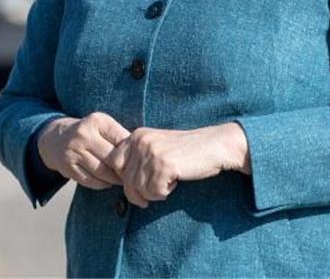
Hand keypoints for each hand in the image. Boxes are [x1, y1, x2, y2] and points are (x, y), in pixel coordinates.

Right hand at [36, 112, 129, 189]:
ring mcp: (74, 151)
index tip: (138, 160)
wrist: (57, 139)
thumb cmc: (89, 133)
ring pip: (103, 173)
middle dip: (125, 169)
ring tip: (122, 179)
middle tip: (133, 175)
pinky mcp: (68, 167)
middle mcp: (83, 135)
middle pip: (113, 159)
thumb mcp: (103, 125)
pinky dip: (103, 184)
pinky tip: (107, 181)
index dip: (132, 153)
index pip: (122, 141)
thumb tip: (144, 153)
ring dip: (115, 179)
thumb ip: (121, 136)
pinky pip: (92, 182)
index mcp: (97, 121)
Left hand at [107, 123, 250, 207]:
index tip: (145, 183)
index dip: (127, 179)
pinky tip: (176, 182)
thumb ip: (137, 159)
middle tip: (158, 190)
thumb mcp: (156, 148)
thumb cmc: (186, 152)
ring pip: (137, 189)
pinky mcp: (163, 164)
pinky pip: (153, 192)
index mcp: (136, 135)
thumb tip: (120, 184)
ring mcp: (151, 152)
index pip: (114, 163)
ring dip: (154, 194)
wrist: (215, 146)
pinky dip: (164, 193)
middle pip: (124, 180)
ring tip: (169, 183)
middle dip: (139, 192)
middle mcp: (140, 141)